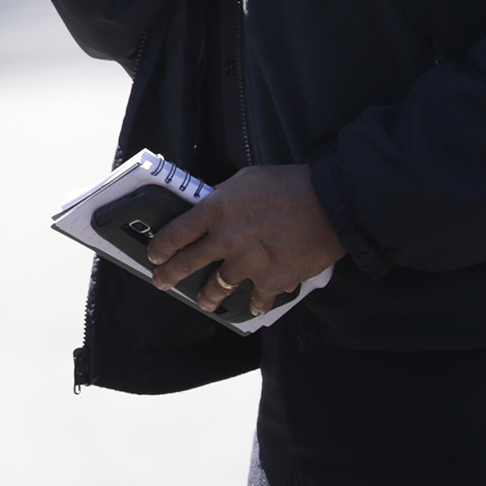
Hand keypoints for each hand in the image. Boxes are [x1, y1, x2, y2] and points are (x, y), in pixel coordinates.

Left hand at [143, 166, 343, 314]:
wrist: (331, 204)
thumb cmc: (290, 185)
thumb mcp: (247, 179)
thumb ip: (223, 197)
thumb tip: (210, 206)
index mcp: (216, 210)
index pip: (175, 233)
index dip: (160, 247)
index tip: (154, 255)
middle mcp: (226, 240)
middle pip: (188, 263)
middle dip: (170, 275)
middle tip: (162, 281)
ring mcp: (248, 264)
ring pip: (217, 287)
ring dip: (208, 296)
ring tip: (205, 301)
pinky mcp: (272, 281)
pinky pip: (256, 299)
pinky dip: (254, 303)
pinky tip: (252, 305)